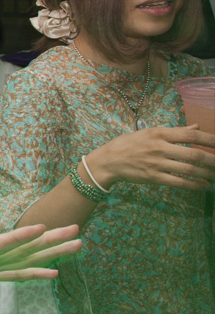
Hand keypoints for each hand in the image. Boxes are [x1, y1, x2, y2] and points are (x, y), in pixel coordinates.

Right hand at [87, 126, 214, 189]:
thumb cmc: (129, 144)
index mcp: (159, 133)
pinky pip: (179, 182)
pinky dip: (194, 185)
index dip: (209, 139)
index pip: (190, 135)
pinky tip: (204, 185)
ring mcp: (157, 164)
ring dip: (206, 174)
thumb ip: (174, 131)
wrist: (108, 161)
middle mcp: (159, 148)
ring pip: (188, 170)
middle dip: (212, 160)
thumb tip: (196, 127)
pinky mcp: (154, 177)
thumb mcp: (149, 132)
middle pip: (193, 154)